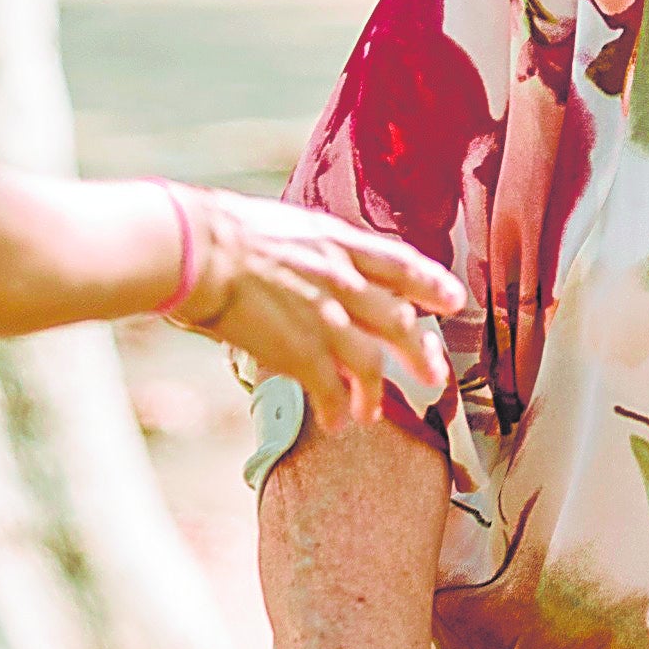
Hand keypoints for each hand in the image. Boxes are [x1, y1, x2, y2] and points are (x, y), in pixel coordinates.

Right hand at [167, 189, 464, 426]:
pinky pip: (331, 390)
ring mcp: (326, 318)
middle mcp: (343, 280)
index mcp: (338, 243)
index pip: (401, 264)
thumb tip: (315, 264)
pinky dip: (336, 409)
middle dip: (421, 353)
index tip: (454, 300)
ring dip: (374, 394)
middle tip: (436, 376)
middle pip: (400, 323)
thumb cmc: (221, 231)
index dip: (431, 284)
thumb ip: (312, 250)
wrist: (194, 248)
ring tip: (370, 414)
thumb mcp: (284, 226)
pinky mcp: (301, 351)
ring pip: (371, 365)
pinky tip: (335, 422)